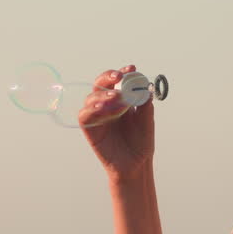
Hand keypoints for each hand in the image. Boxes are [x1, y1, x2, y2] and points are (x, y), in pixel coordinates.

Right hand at [80, 64, 154, 181]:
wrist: (136, 165)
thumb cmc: (141, 143)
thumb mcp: (147, 121)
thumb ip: (146, 105)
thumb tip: (146, 87)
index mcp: (121, 100)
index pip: (118, 81)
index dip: (122, 72)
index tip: (131, 68)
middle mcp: (107, 105)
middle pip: (101, 84)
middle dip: (108, 77)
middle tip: (119, 77)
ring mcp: (97, 116)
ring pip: (92, 97)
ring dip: (103, 94)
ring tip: (116, 97)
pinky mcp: (89, 128)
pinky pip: (85, 115)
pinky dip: (91, 109)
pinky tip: (102, 107)